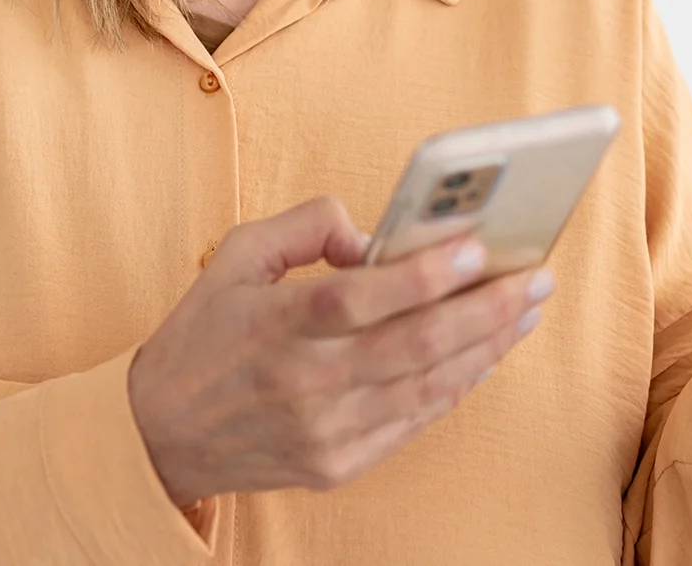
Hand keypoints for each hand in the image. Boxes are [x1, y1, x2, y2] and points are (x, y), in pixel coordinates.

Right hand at [126, 196, 550, 506]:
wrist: (159, 435)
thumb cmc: (201, 337)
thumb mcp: (234, 257)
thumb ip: (304, 227)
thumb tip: (374, 234)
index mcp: (275, 325)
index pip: (360, 298)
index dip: (422, 274)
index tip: (475, 246)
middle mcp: (302, 383)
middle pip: (412, 345)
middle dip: (484, 310)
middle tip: (532, 278)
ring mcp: (324, 432)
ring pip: (426, 387)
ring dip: (485, 348)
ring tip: (523, 313)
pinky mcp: (337, 465)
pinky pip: (413, 423)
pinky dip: (455, 388)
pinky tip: (483, 356)